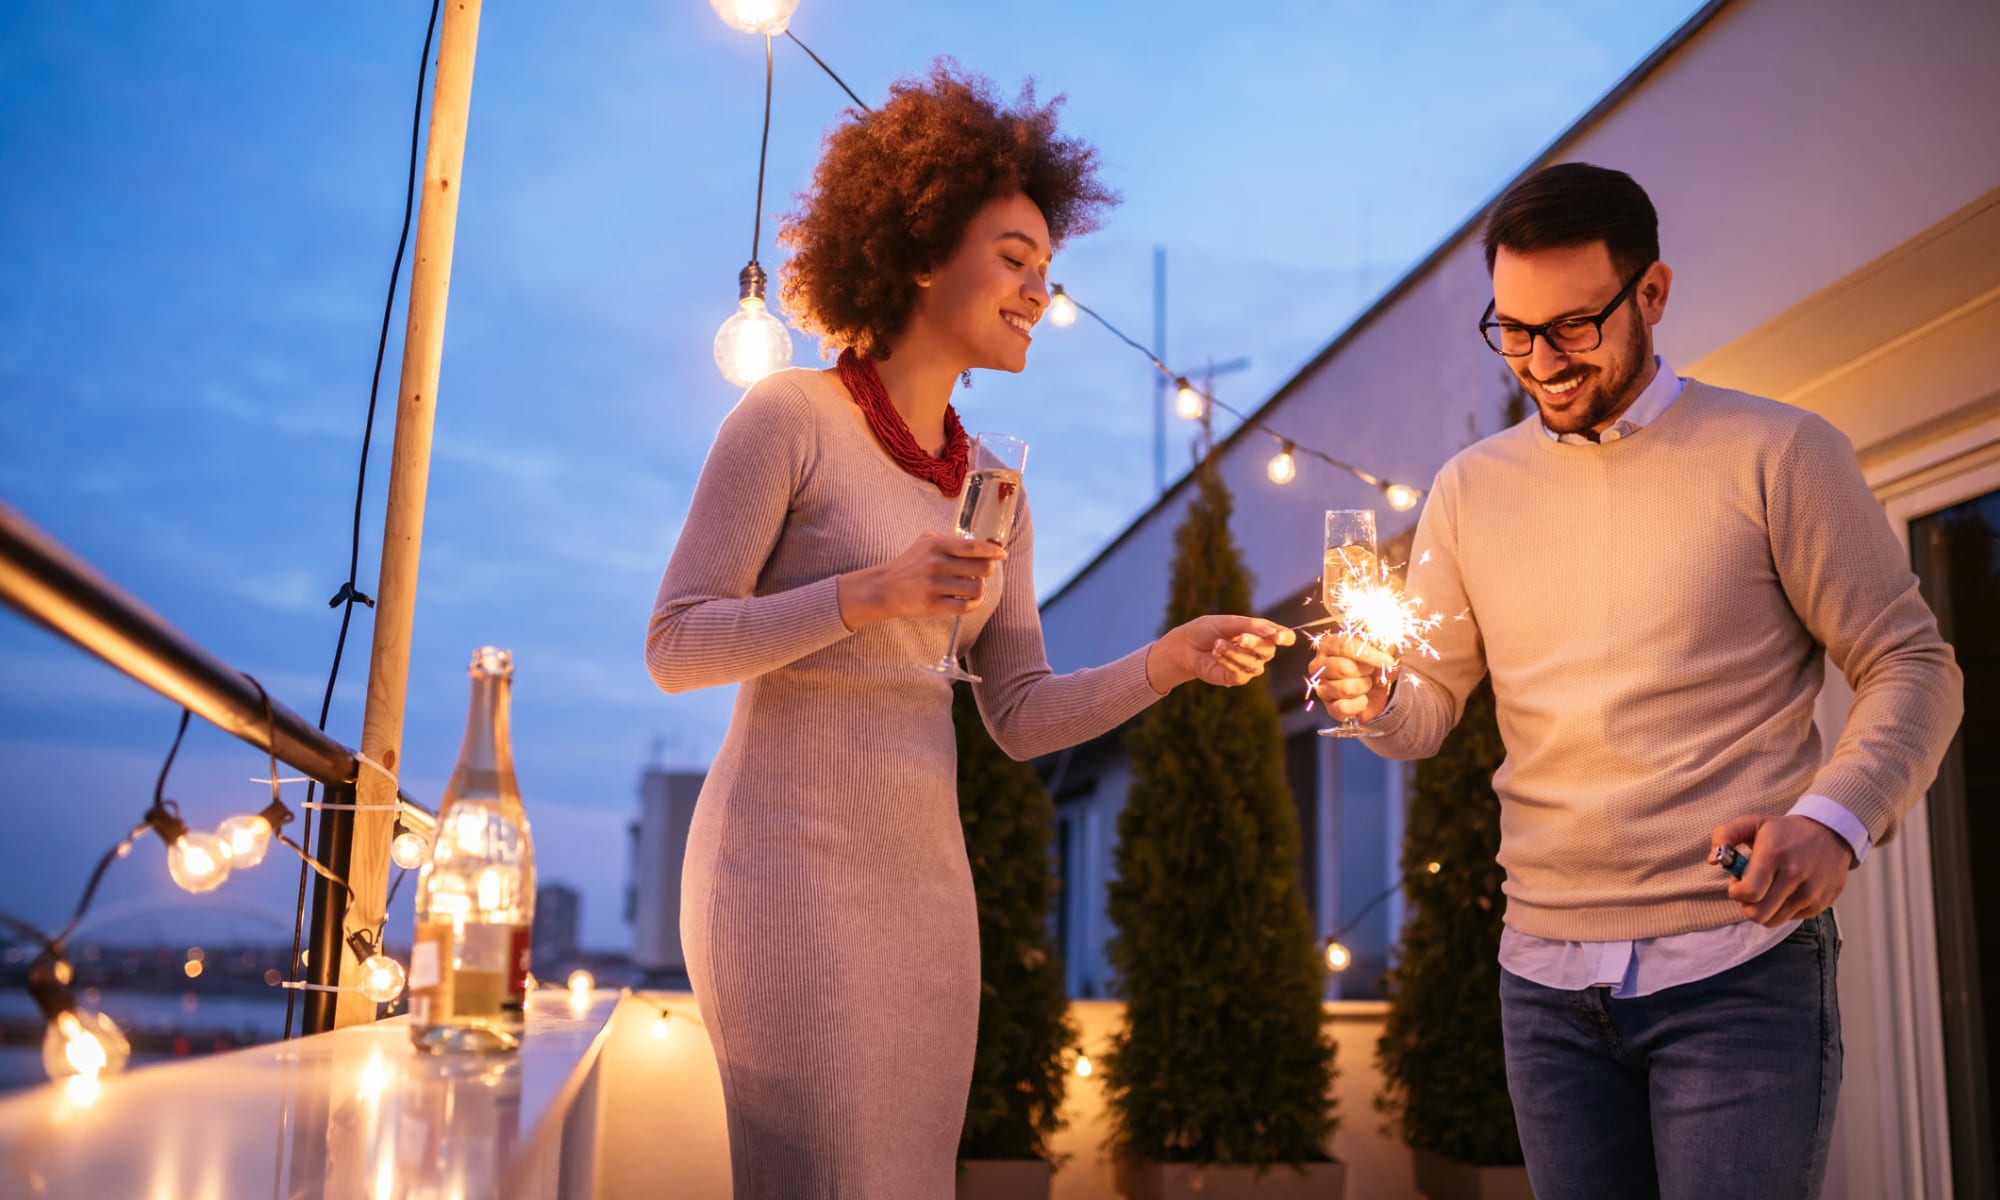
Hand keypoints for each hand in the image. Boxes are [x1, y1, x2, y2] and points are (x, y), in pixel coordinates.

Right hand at [837, 532, 1005, 628]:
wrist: (884, 588)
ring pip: (977, 588)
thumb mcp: (924, 542)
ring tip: (973, 587)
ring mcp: (935, 585)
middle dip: (987, 571)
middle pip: (981, 568)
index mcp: (937, 545)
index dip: (993, 551)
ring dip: (980, 589)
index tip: (1002, 555)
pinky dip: (973, 604)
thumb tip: (977, 542)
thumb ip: (948, 539)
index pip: (973, 547)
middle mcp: (937, 564)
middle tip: (982, 572)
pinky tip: (970, 601)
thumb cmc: (908, 564)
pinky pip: (965, 606)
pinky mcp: (933, 604)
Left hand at [1146, 616, 1295, 690]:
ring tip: (1217, 644)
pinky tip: (1216, 654)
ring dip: (1235, 652)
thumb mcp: (1229, 622)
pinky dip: (1228, 662)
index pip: (1283, 637)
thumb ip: (1251, 626)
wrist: (1185, 646)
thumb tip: (1273, 632)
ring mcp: (1249, 666)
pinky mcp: (1236, 678)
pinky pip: (1241, 673)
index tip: (1279, 637)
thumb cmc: (1207, 630)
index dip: (1285, 637)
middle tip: (1238, 637)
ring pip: (1254, 663)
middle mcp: (1258, 651)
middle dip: (1254, 643)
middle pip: (1270, 650)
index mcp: (1260, 633)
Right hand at [1308, 635, 1399, 721]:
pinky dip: (1360, 704)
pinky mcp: (1329, 707)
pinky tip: (1362, 698)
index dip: (1368, 654)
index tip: (1387, 660)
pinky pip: (1344, 707)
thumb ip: (1382, 643)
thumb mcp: (1382, 648)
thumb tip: (1383, 650)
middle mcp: (1319, 665)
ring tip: (1365, 683)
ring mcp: (1322, 687)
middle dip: (1365, 672)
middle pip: (1344, 668)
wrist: (1380, 688)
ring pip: (1346, 688)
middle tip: (1370, 671)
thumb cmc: (1375, 664)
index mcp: (1329, 645)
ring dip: (1364, 687)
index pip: (1344, 646)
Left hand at [1710, 814, 1853, 926]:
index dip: (1736, 892)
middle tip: (1752, 888)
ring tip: (1769, 889)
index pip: (1749, 893)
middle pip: (1758, 914)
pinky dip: (1783, 908)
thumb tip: (1713, 861)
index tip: (1739, 880)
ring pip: (1773, 921)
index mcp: (1774, 855)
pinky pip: (1791, 918)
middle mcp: (1795, 876)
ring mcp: (1811, 893)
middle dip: (1747, 905)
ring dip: (1765, 909)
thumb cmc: (1785, 831)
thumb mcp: (1753, 822)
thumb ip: (1725, 835)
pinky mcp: (1821, 904)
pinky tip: (1787, 890)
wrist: (1831, 833)